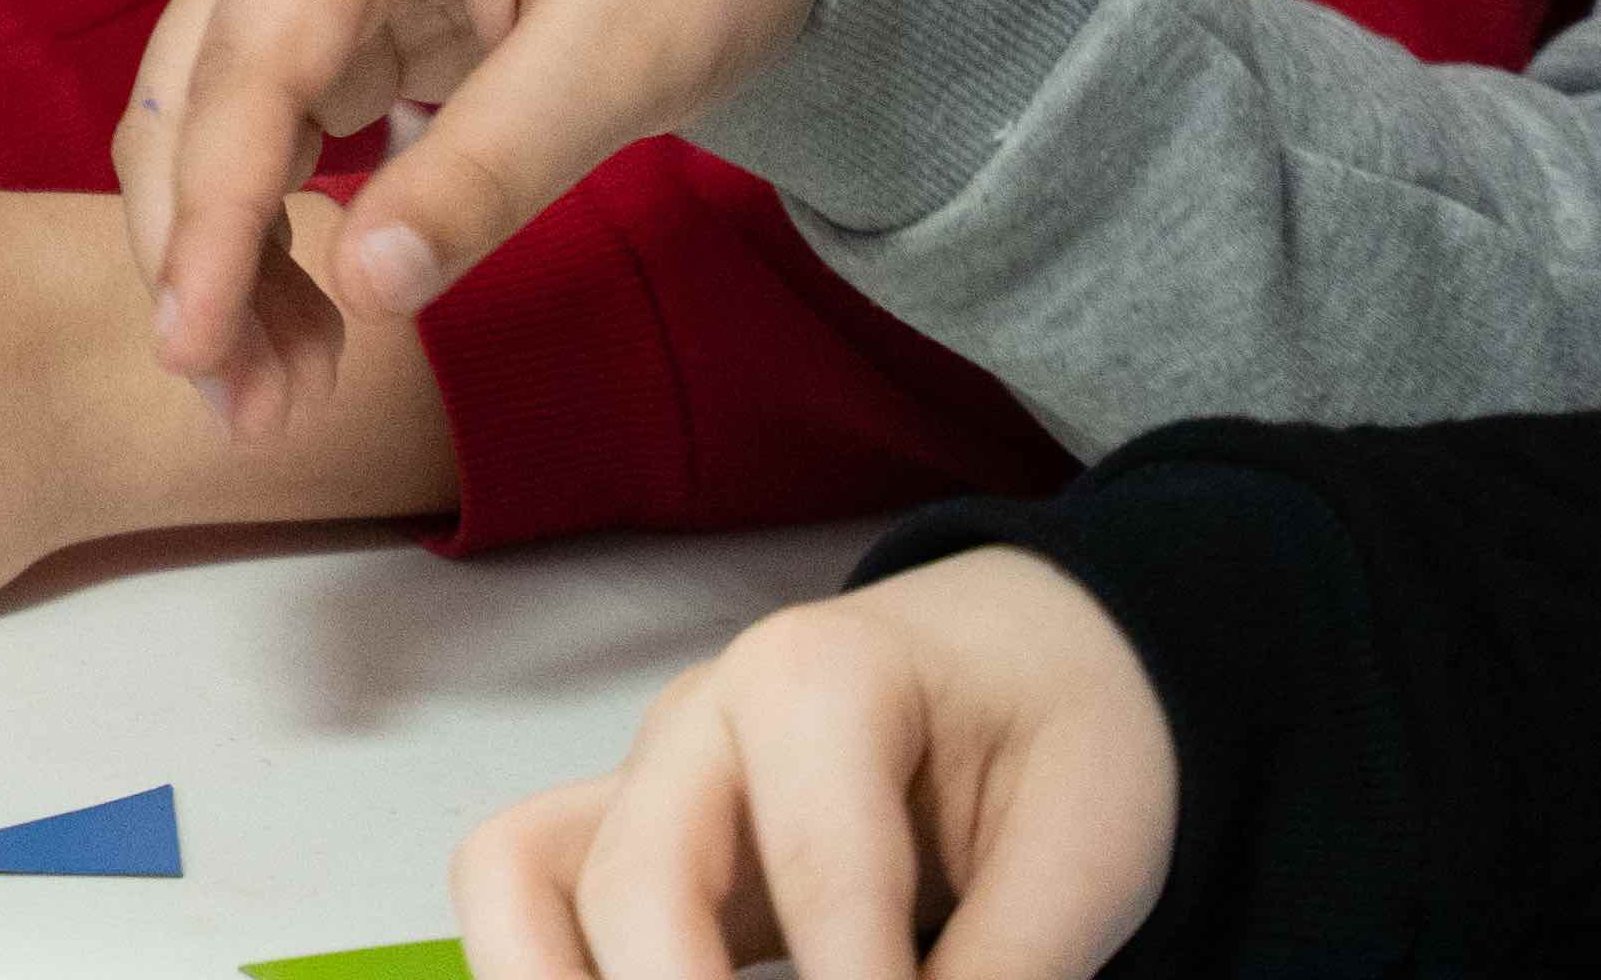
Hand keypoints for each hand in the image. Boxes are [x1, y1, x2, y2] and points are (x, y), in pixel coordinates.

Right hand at [119, 0, 870, 438]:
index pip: (245, 70)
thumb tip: (366, 288)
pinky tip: (311, 317)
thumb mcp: (632, 44)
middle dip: (196, 255)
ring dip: (224, 255)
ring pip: (211, 123)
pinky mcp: (346, 20)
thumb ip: (495, 163)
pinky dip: (270, 229)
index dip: (210, 218)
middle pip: (190, 97)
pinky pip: (270, 131)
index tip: (192, 349)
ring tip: (280, 394)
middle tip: (245, 411)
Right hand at [460, 550, 1175, 979]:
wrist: (1013, 652)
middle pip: (637, 882)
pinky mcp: (624, 838)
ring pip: (514, 876)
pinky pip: (525, 901)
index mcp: (818, 680)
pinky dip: (541, 975)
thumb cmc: (1056, 728)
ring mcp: (643, 779)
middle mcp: (695, 720)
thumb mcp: (1087, 844)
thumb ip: (1013, 967)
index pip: (820, 874)